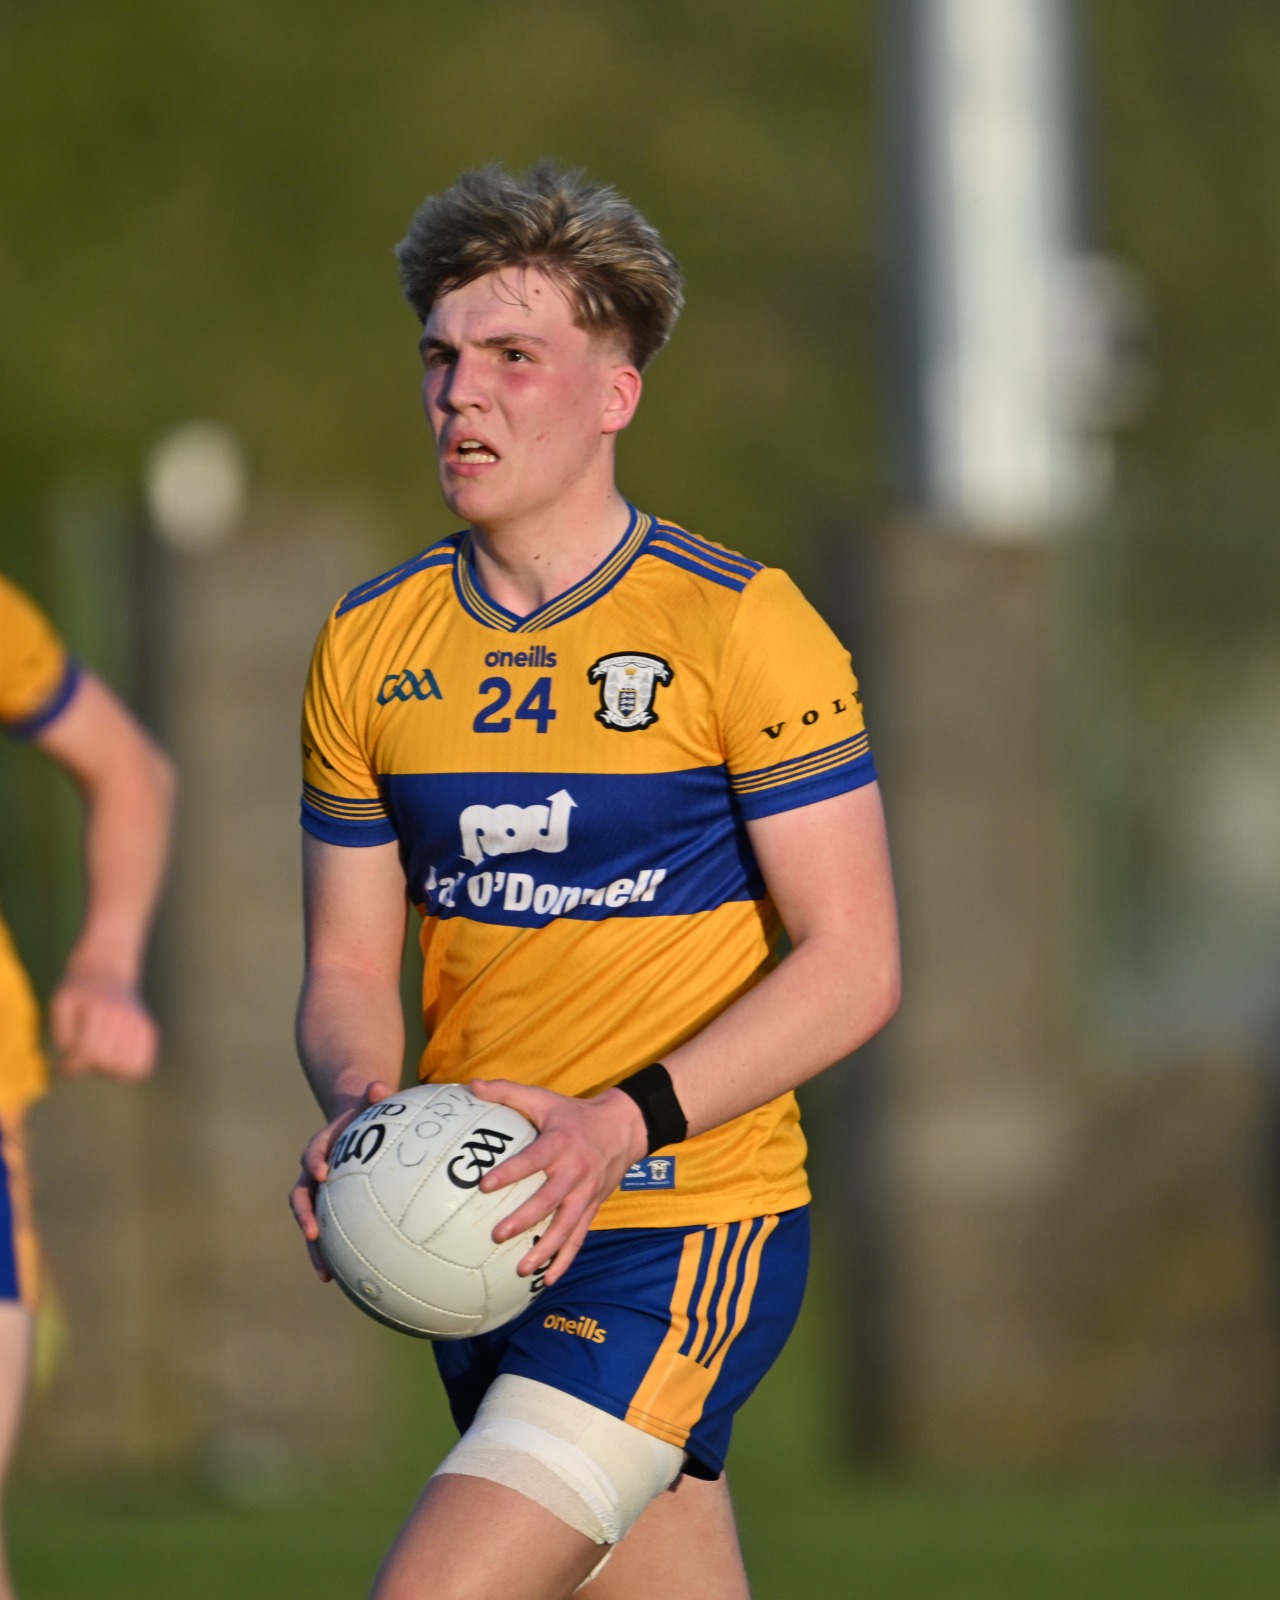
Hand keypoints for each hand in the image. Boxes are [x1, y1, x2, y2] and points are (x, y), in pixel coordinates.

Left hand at [49, 971, 158, 1080]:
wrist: (106, 973)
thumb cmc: (79, 993)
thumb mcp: (60, 1005)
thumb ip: (62, 1033)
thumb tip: (72, 1060)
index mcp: (100, 1009)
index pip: (87, 1051)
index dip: (71, 1064)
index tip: (62, 1065)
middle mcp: (125, 1016)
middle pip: (106, 1061)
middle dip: (88, 1066)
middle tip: (79, 1058)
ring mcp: (140, 1024)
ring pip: (125, 1068)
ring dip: (107, 1070)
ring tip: (97, 1058)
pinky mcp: (149, 1031)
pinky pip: (141, 1066)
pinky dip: (126, 1070)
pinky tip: (113, 1060)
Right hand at [289, 1080, 394, 1280]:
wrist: (354, 1118)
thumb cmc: (367, 1111)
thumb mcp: (371, 1099)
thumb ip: (375, 1093)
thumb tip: (379, 1085)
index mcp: (324, 1146)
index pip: (313, 1154)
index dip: (315, 1162)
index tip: (322, 1173)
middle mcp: (315, 1172)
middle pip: (301, 1197)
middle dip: (304, 1217)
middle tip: (314, 1235)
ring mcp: (321, 1192)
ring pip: (310, 1222)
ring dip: (315, 1249)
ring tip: (326, 1275)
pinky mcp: (332, 1207)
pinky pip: (331, 1232)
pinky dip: (335, 1253)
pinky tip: (353, 1278)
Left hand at [469, 1079, 647, 1286]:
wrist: (625, 1128)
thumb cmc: (574, 1114)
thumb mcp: (544, 1098)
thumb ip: (507, 1092)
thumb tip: (472, 1085)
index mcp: (560, 1144)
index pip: (533, 1159)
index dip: (510, 1172)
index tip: (484, 1185)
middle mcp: (575, 1172)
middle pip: (550, 1200)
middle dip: (524, 1219)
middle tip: (497, 1235)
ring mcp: (586, 1194)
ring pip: (567, 1226)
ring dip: (546, 1250)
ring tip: (522, 1270)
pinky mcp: (592, 1208)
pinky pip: (579, 1237)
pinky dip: (566, 1260)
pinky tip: (548, 1281)